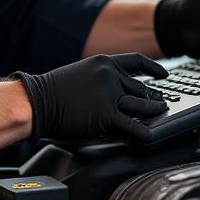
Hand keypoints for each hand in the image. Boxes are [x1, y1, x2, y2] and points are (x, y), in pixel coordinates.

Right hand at [14, 54, 168, 141]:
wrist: (36, 102)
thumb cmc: (51, 92)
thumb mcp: (80, 74)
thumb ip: (100, 80)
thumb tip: (118, 93)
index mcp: (104, 62)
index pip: (136, 62)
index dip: (153, 68)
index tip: (163, 74)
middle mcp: (110, 75)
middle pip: (140, 88)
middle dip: (153, 98)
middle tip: (161, 104)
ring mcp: (109, 95)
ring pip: (141, 106)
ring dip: (153, 112)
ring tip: (160, 116)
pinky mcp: (106, 116)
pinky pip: (133, 126)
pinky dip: (145, 134)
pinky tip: (151, 137)